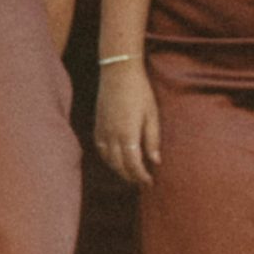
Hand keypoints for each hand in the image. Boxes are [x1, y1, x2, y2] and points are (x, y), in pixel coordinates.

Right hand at [95, 63, 161, 187]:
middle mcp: (112, 136)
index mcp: (127, 134)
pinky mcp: (97, 125)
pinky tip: (116, 159)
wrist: (118, 72)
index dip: (141, 177)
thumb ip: (152, 139)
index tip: (150, 182)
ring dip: (119, 170)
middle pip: (119, 166)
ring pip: (108, 160)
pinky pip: (100, 149)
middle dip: (131, 177)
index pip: (133, 165)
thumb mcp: (152, 114)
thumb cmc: (140, 91)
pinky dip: (108, 159)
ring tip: (131, 173)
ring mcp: (102, 131)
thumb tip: (155, 161)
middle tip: (142, 181)